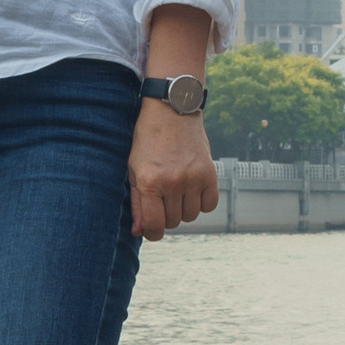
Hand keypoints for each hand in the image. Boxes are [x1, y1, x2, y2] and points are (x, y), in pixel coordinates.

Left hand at [130, 95, 219, 242]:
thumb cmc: (148, 139)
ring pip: (191, 216)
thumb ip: (137, 202)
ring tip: (177, 191)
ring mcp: (193, 178)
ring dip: (183, 209)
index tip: (152, 230)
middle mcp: (172, 183)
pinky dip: (202, 203)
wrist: (172, 111)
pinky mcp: (210, 173)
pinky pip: (209, 205)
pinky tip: (192, 190)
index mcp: (149, 182)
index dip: (152, 233)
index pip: (154, 226)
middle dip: (166, 217)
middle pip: (173, 222)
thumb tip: (139, 231)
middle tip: (162, 200)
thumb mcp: (134, 169)